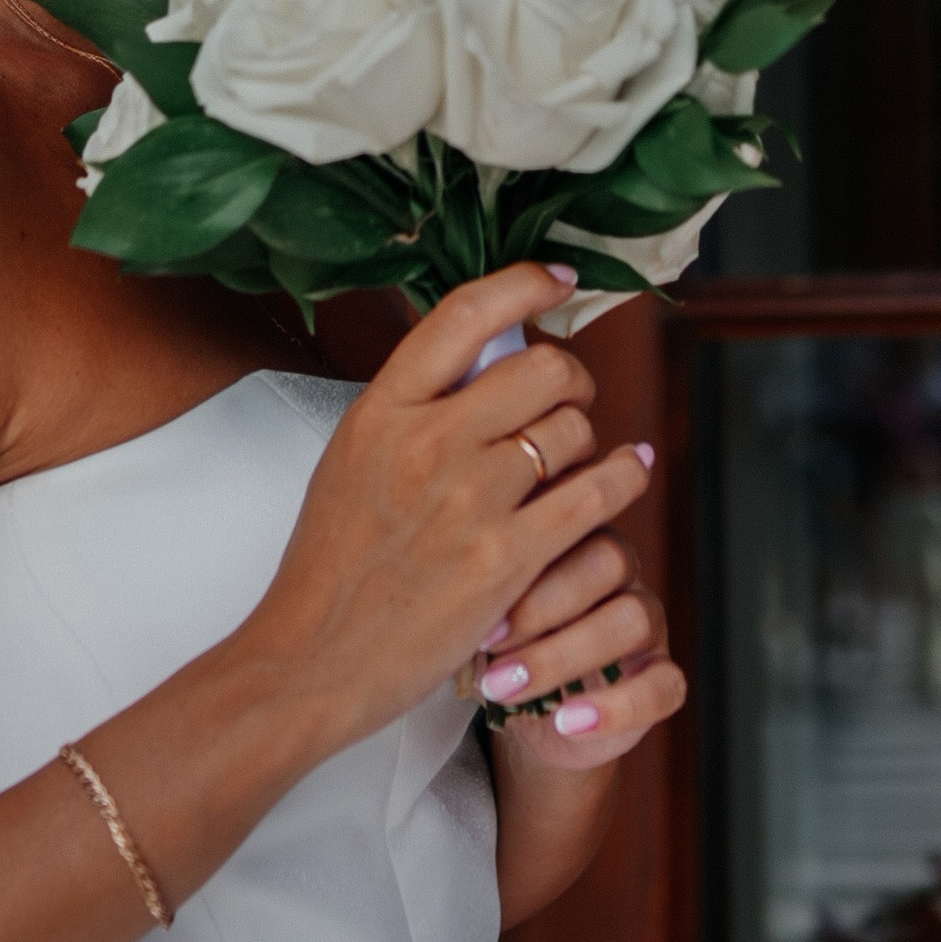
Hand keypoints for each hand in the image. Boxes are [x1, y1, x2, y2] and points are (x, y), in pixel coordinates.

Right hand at [238, 267, 645, 756]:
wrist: (311, 660)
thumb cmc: (331, 567)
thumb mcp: (352, 460)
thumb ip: (414, 410)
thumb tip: (486, 363)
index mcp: (382, 410)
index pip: (464, 314)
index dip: (523, 285)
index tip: (554, 280)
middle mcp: (427, 442)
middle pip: (541, 368)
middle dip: (569, 379)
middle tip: (566, 402)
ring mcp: (468, 500)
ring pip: (572, 428)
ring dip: (585, 440)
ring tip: (573, 462)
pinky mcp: (505, 558)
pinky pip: (594, 493)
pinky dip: (623, 476)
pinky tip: (629, 471)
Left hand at [473, 500, 685, 776]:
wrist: (523, 715)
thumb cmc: (492, 644)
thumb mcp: (475, 608)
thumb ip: (475, 581)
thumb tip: (447, 568)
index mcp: (575, 534)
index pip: (572, 515)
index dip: (528, 553)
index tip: (472, 592)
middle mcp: (620, 570)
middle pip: (609, 559)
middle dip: (544, 603)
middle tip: (488, 641)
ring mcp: (647, 622)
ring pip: (633, 619)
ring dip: (564, 655)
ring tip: (506, 688)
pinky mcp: (661, 678)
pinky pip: (662, 687)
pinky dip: (614, 708)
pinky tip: (565, 722)